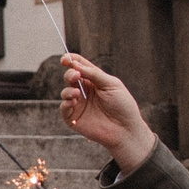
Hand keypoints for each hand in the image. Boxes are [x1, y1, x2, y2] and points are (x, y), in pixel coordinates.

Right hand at [59, 53, 155, 173]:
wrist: (125, 129)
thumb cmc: (122, 105)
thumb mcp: (111, 84)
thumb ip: (94, 74)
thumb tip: (76, 65)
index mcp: (94, 80)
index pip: (79, 66)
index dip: (71, 61)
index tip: (66, 59)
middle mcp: (85, 91)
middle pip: (70, 77)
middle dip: (69, 74)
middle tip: (75, 76)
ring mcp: (78, 104)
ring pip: (65, 92)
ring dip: (68, 90)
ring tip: (77, 94)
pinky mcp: (73, 118)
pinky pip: (63, 108)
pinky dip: (66, 103)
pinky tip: (74, 102)